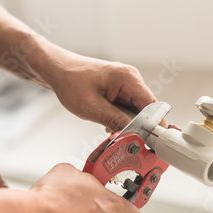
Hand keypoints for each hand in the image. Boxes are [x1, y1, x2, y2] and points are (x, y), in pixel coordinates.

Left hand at [38, 44, 157, 131]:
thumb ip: (116, 121)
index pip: (152, 106)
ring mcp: (126, 82)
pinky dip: (120, 117)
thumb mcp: (93, 107)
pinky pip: (127, 106)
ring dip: (127, 122)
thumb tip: (134, 135)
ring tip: (109, 126)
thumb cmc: (71, 82)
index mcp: (128, 78)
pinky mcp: (120, 88)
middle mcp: (131, 78)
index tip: (153, 143)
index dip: (155, 126)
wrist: (58, 69)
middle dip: (138, 126)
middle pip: (146, 109)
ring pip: (136, 109)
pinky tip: (107, 121)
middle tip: (128, 140)